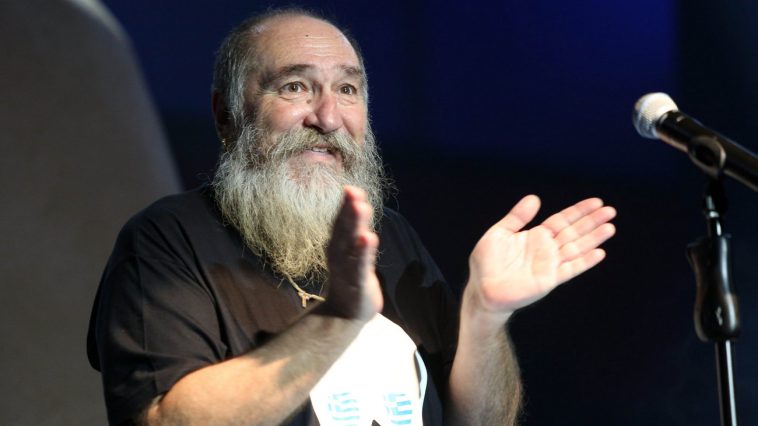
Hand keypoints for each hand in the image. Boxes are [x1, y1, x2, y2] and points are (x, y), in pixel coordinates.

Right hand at [317, 186, 382, 320]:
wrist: (344, 313)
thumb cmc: (350, 276)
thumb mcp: (352, 249)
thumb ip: (355, 226)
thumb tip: (357, 200)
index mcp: (338, 244)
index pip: (342, 222)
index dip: (346, 205)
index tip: (352, 188)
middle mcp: (339, 254)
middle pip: (345, 229)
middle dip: (349, 210)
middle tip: (353, 192)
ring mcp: (347, 268)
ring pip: (352, 245)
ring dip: (356, 226)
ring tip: (361, 208)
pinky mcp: (357, 283)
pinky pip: (360, 266)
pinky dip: (363, 252)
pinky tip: (368, 238)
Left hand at [467, 195, 615, 316]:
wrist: (482, 288)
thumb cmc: (487, 262)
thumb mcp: (499, 233)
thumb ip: (517, 217)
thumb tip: (534, 198)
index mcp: (536, 236)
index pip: (562, 220)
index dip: (579, 211)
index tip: (596, 202)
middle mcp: (547, 249)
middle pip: (574, 232)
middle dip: (592, 222)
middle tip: (610, 211)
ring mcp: (550, 264)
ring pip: (577, 248)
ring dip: (593, 238)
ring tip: (610, 227)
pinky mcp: (549, 279)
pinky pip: (570, 269)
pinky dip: (585, 262)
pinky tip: (599, 253)